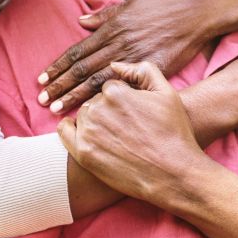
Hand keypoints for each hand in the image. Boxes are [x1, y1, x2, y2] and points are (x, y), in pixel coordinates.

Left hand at [38, 0, 211, 112]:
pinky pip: (125, 87)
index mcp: (111, 29)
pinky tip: (96, 111)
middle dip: (60, 85)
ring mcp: (135, 58)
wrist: (195, 12)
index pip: (77, 51)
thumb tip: (81, 21)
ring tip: (59, 108)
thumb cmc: (164, 6)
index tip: (41, 79)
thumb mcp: (131, 4)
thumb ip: (105, 16)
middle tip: (42, 100)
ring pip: (98, 81)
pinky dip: (108, 99)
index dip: (58, 66)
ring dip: (76, 95)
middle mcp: (119, 44)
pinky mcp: (152, 70)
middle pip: (82, 69)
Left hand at [57, 61, 204, 204]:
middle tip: (127, 128)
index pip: (109, 88)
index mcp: (115, 92)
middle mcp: (98, 109)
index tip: (134, 114)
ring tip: (116, 136)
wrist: (173, 173)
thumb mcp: (166, 93)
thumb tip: (115, 64)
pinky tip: (85, 134)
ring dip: (94, 121)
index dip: (123, 99)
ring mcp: (88, 132)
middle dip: (108, 110)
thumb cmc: (173, 132)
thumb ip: (142, 70)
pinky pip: (65, 131)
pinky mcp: (83, 153)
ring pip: (83, 115)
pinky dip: (70, 129)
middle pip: (95, 101)